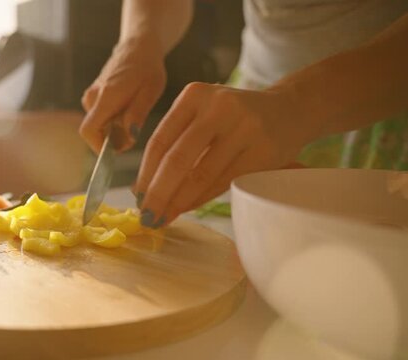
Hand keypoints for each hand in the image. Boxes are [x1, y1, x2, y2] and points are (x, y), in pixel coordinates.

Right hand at [80, 37, 166, 152]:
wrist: (138, 47)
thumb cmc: (147, 68)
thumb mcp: (150, 91)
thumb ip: (137, 114)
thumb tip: (128, 138)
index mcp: (106, 97)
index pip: (89, 130)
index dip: (100, 147)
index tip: (117, 150)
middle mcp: (92, 97)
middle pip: (95, 131)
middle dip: (113, 136)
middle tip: (135, 125)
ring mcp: (91, 96)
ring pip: (99, 125)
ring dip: (115, 127)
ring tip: (133, 110)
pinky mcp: (93, 97)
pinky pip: (100, 117)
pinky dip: (113, 119)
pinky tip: (127, 106)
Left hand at [134, 82, 310, 226]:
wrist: (289, 109)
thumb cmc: (233, 119)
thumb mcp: (202, 115)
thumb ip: (176, 142)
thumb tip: (144, 189)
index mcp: (194, 95)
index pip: (160, 140)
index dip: (145, 174)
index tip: (137, 198)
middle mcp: (217, 106)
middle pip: (177, 159)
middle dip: (158, 193)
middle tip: (148, 217)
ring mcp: (243, 126)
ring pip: (200, 174)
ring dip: (179, 202)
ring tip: (165, 217)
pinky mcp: (263, 150)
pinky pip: (224, 182)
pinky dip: (202, 199)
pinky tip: (189, 208)